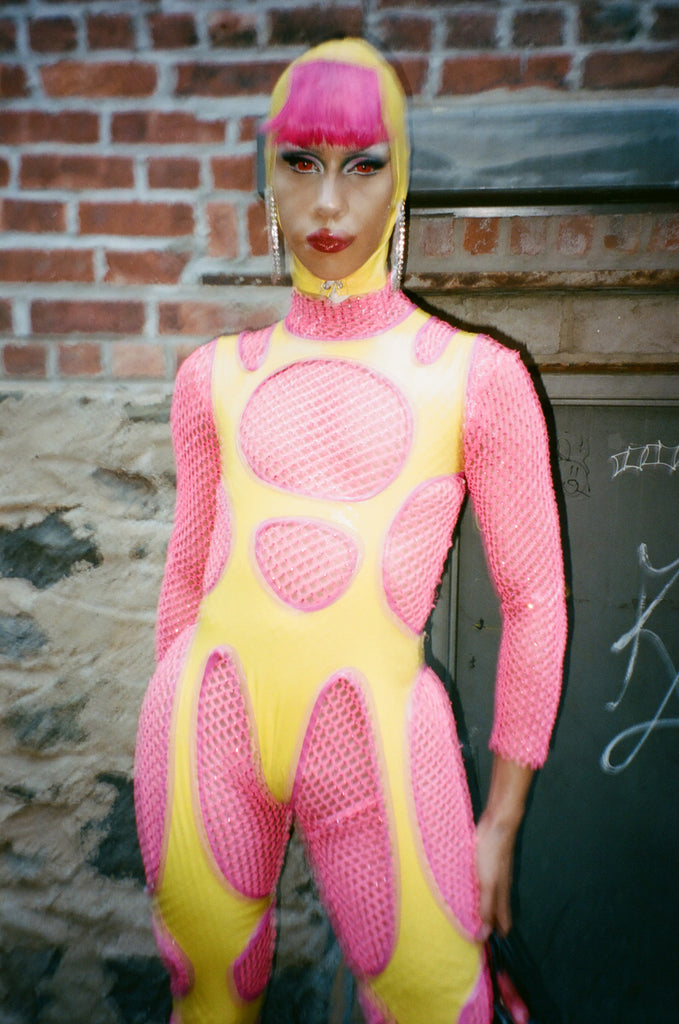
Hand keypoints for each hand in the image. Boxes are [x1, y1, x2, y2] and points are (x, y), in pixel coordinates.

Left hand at [475, 812, 517, 940]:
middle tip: (474, 934)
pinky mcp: (486, 863)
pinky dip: (477, 891)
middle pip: (496, 910)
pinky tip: (469, 889)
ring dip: (482, 907)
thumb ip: (487, 908)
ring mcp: (494, 874)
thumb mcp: (488, 884)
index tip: (484, 946)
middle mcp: (500, 886)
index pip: (502, 921)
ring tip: (470, 916)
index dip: (495, 933)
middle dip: (489, 923)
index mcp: (502, 894)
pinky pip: (482, 883)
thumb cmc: (493, 855)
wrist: (496, 825)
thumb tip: (485, 935)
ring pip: (490, 897)